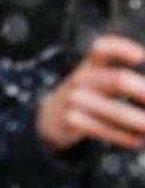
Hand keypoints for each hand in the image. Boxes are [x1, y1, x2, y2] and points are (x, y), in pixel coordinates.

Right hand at [37, 34, 144, 151]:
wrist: (51, 116)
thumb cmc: (88, 94)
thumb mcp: (96, 76)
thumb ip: (120, 78)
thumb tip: (143, 91)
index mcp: (91, 64)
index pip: (103, 48)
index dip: (123, 49)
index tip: (140, 57)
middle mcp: (81, 79)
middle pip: (118, 81)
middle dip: (143, 92)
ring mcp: (75, 100)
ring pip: (117, 112)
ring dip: (140, 121)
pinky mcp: (72, 122)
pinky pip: (107, 130)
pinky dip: (127, 137)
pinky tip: (139, 139)